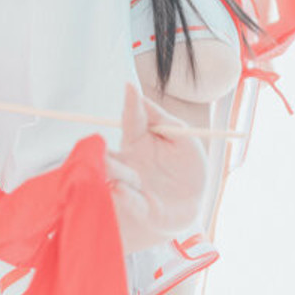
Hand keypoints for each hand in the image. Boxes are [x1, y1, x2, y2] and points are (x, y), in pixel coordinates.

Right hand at [105, 83, 208, 251]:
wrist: (193, 204)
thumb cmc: (187, 168)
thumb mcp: (184, 138)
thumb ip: (163, 119)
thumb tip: (141, 97)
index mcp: (139, 140)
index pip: (132, 119)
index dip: (131, 104)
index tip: (130, 88)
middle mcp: (128, 160)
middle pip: (108, 151)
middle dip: (101, 149)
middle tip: (101, 141)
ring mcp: (129, 183)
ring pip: (112, 175)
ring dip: (111, 170)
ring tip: (111, 166)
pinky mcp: (137, 206)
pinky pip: (126, 200)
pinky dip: (123, 196)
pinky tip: (120, 189)